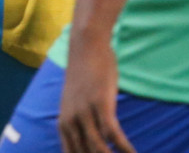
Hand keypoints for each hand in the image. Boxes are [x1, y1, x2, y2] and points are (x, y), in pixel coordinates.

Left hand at [57, 32, 133, 152]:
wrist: (86, 47)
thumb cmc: (84, 75)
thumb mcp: (75, 103)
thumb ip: (79, 123)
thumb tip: (93, 141)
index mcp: (63, 123)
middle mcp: (71, 122)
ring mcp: (85, 114)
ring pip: (99, 149)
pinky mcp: (101, 106)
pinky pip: (114, 135)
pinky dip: (125, 149)